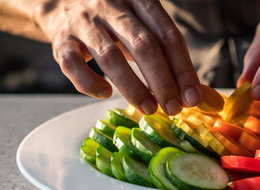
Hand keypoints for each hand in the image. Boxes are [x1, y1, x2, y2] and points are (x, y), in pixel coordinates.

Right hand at [35, 0, 200, 114]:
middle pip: (143, 45)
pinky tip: (106, 94)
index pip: (168, 35)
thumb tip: (198, 96)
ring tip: (149, 109)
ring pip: (110, 57)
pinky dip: (90, 83)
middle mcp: (112, 5)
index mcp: (139, 0)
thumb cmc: (115, 22)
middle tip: (174, 108)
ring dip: (133, 88)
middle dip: (163, 82)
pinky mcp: (61, 39)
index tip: (192, 97)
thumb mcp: (143, 27)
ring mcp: (84, 21)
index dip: (183, 69)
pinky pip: (73, 64)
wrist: (63, 4)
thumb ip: (168, 55)